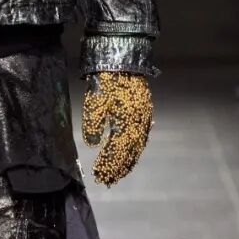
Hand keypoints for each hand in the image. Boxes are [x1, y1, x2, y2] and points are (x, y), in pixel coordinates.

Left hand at [82, 72, 152, 186]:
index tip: (99, 175)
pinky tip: (131, 153)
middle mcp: (139, 123)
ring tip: (120, 173)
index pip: (117, 150)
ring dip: (129, 161)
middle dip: (119, 167)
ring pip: (138, 146)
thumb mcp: (95, 100)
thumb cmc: (107, 79)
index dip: (108, 164)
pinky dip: (136, 149)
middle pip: (130, 152)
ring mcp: (145, 118)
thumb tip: (92, 144)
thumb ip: (93, 124)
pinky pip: (143, 137)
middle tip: (108, 180)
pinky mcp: (145, 112)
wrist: (123, 59)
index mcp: (126, 121)